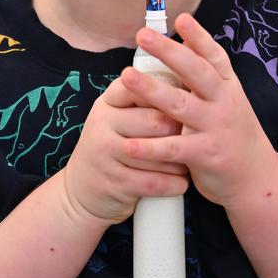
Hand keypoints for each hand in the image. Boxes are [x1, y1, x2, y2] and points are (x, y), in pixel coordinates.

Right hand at [59, 75, 190, 225]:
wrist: (81, 192)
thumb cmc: (112, 148)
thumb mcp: (116, 119)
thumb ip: (143, 101)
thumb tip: (188, 84)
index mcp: (107, 103)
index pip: (139, 86)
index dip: (166, 93)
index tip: (187, 100)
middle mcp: (102, 124)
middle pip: (156, 121)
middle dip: (181, 131)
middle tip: (195, 137)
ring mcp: (106, 154)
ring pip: (158, 154)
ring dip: (181, 161)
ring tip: (189, 162)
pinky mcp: (115, 182)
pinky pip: (154, 182)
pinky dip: (174, 184)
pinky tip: (181, 182)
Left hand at [121, 13, 277, 206]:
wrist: (258, 178)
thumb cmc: (233, 134)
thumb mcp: (227, 100)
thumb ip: (207, 77)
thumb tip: (182, 43)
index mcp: (228, 87)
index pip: (214, 56)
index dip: (198, 37)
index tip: (181, 18)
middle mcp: (224, 102)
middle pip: (196, 73)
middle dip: (169, 52)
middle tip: (143, 35)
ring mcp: (216, 127)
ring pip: (180, 105)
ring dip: (151, 90)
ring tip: (126, 76)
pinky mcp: (206, 155)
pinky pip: (174, 148)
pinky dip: (150, 147)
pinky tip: (127, 144)